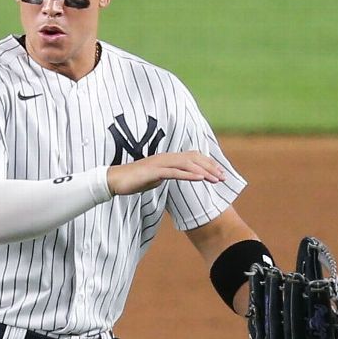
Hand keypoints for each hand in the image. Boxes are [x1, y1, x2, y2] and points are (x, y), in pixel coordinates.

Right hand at [106, 151, 225, 195]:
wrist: (114, 181)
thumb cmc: (132, 180)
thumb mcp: (153, 178)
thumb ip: (164, 176)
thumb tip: (172, 177)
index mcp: (166, 158)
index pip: (192, 157)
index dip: (207, 164)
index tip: (219, 173)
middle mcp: (165, 157)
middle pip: (193, 159)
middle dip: (210, 167)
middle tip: (223, 177)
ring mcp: (159, 163)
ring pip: (187, 164)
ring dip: (204, 171)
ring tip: (216, 179)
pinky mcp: (154, 171)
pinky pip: (175, 172)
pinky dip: (189, 175)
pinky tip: (200, 179)